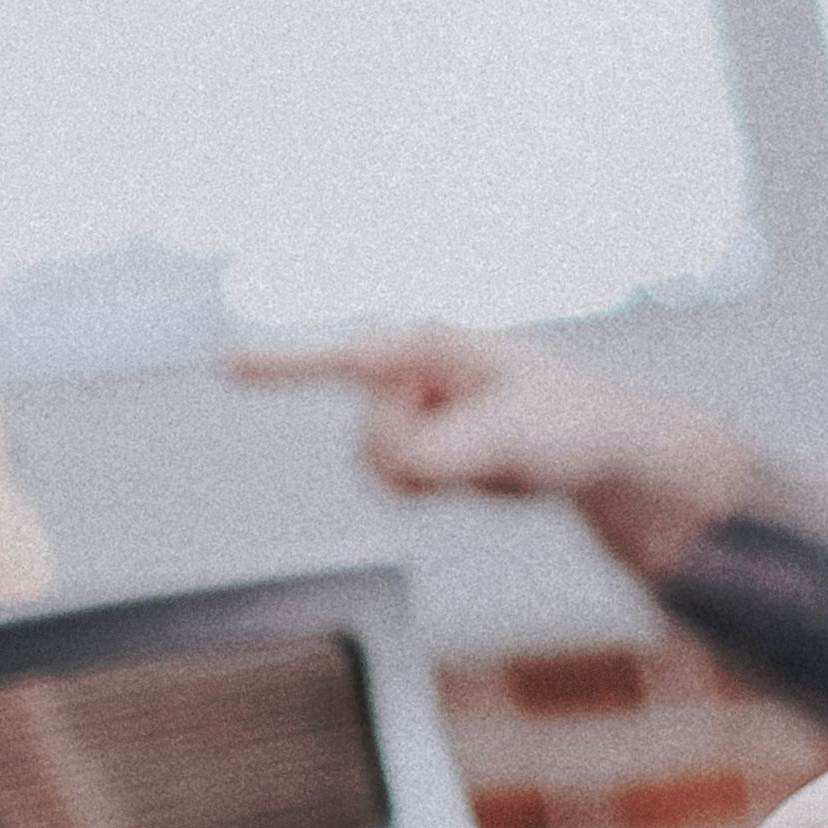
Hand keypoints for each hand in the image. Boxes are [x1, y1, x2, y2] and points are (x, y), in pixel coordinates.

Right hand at [233, 328, 752, 565]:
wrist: (601, 443)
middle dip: (423, 459)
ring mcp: (412, 406)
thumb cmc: (569, 424)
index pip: (348, 359)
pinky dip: (437, 480)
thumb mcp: (516, 441)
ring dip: (434, 474)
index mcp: (430, 348)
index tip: (227, 365)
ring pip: (382, 467)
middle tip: (485, 446)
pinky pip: (399, 477)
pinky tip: (475, 460)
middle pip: (373, 442)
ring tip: (487, 451)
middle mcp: (410, 371)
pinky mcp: (418, 439)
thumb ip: (448, 453)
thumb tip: (393, 466)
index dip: (282, 363)